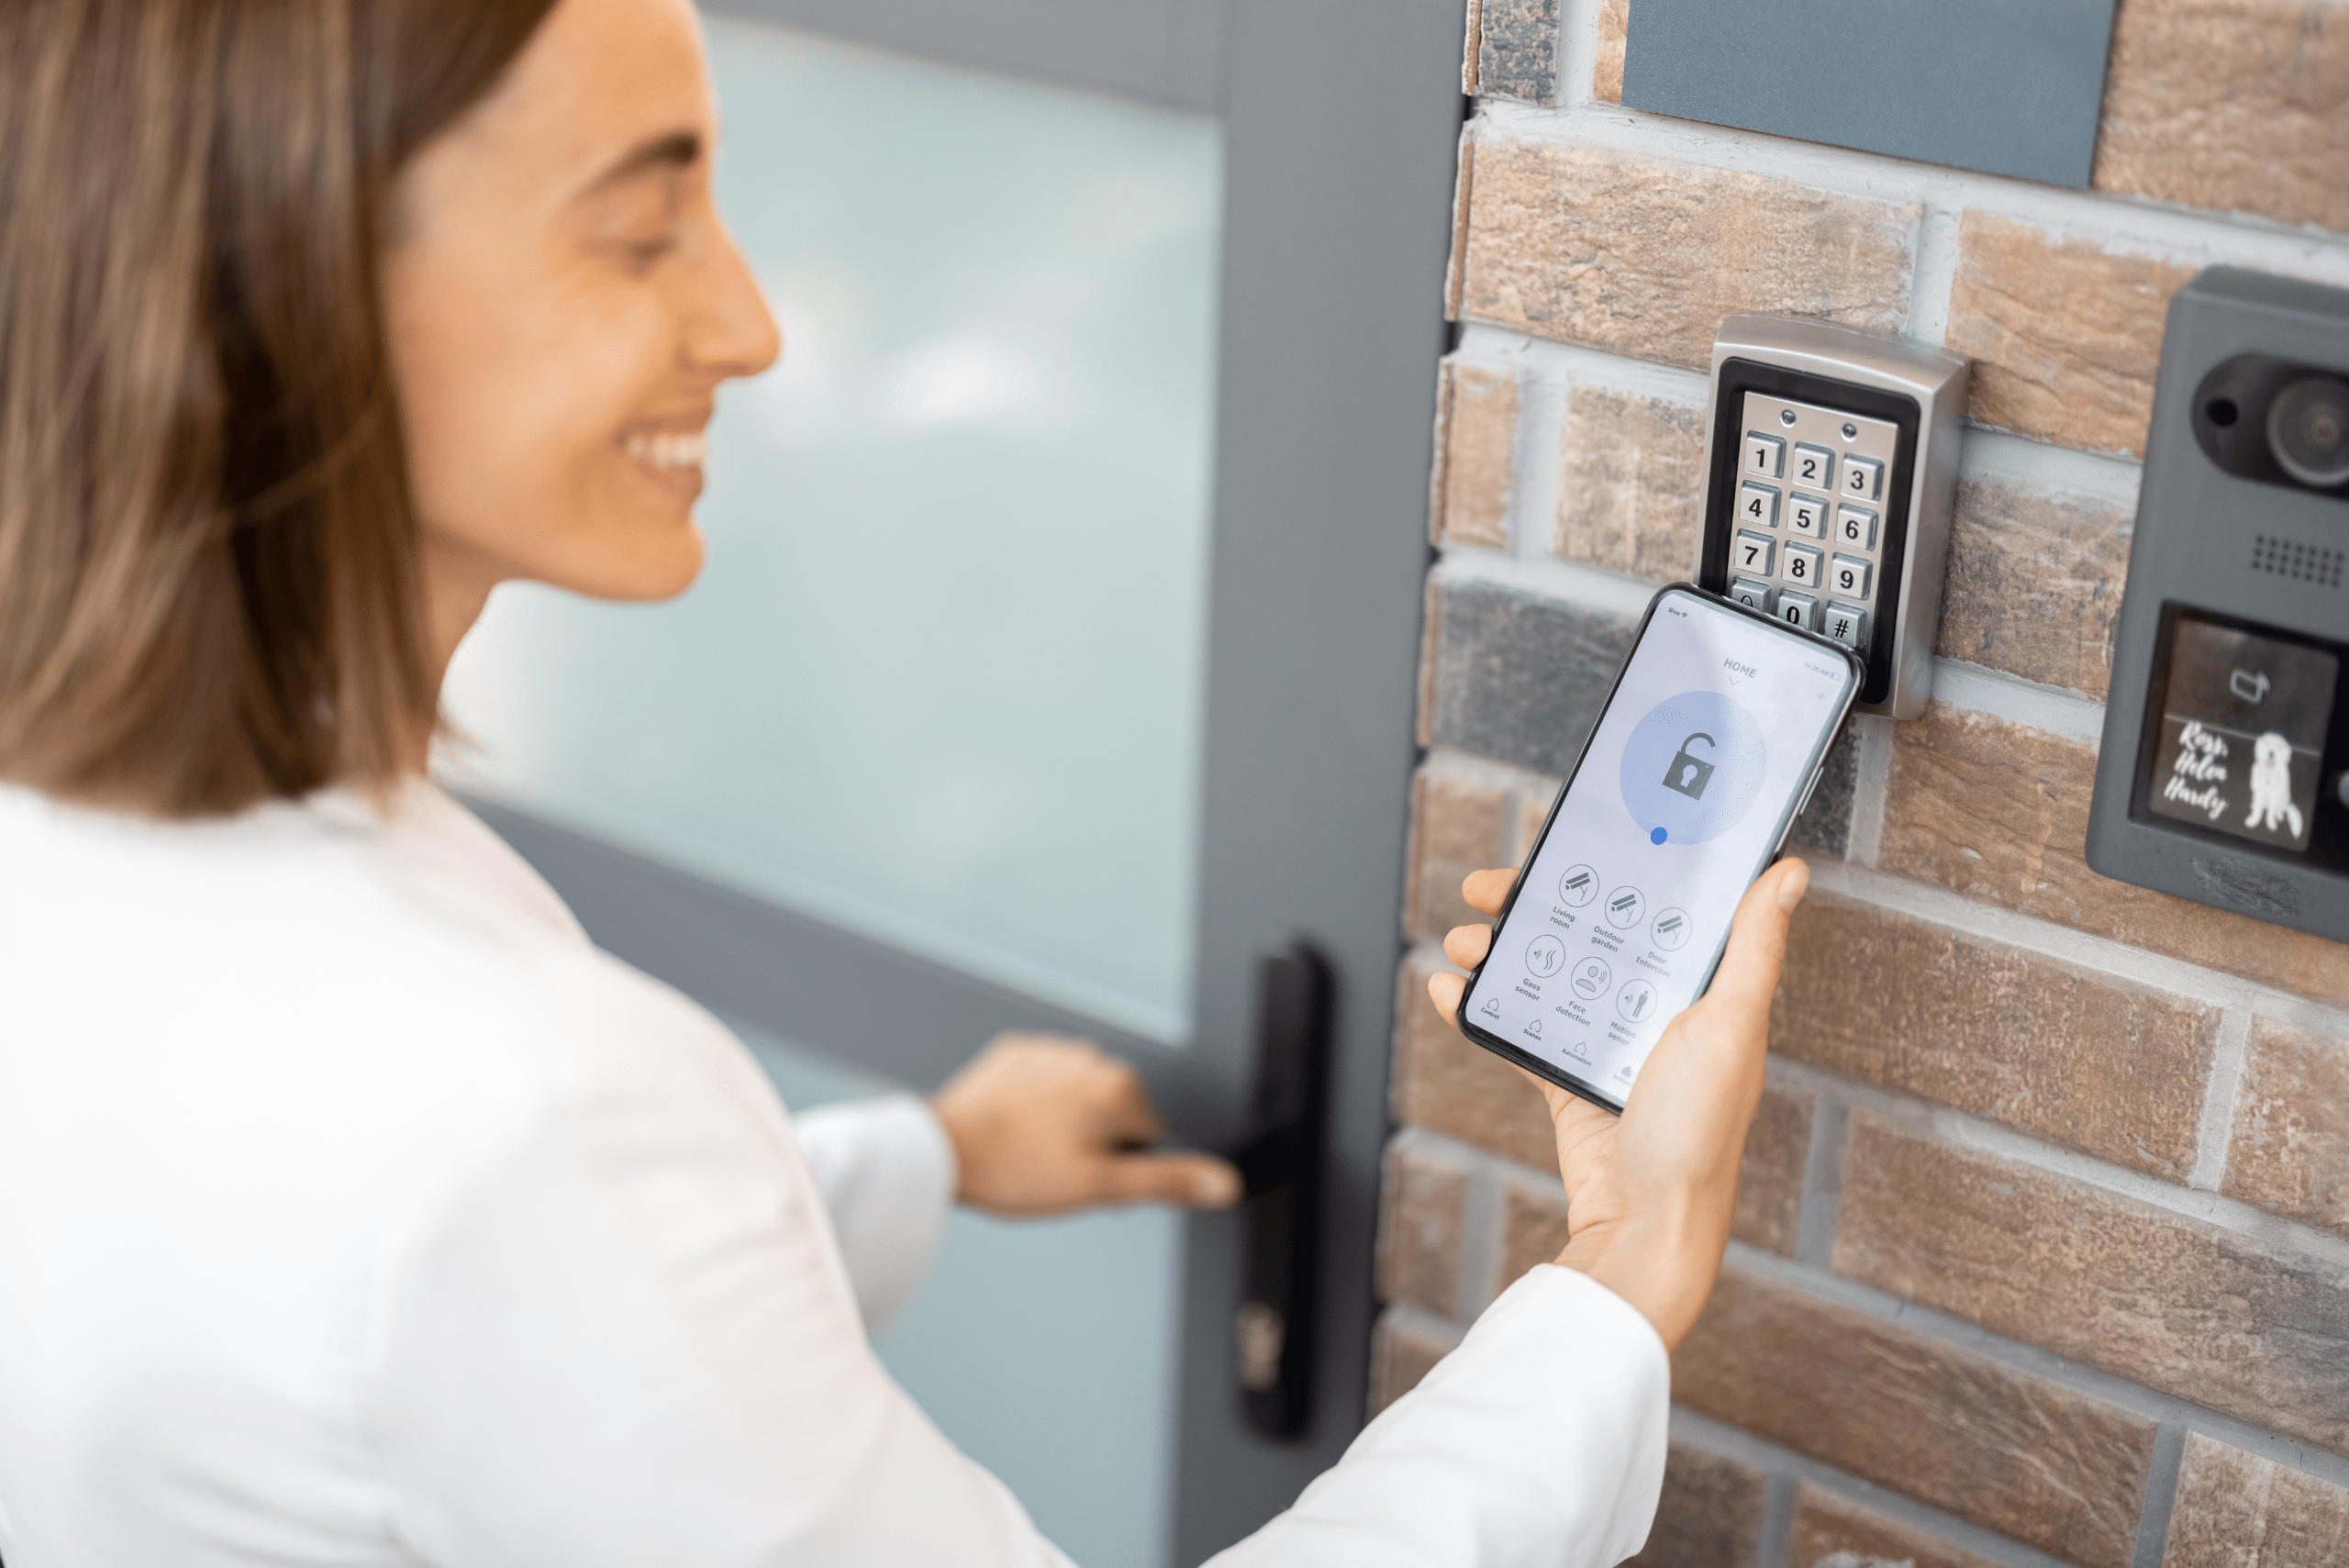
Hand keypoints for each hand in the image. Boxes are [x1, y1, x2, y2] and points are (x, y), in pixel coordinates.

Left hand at [930, 1033, 1243, 1216]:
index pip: (1149, 1135)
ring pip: (1078, 1098)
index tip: (1088, 1178)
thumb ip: (1168, 1181)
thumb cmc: (1016, 1169)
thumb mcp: (1100, 1187)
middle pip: (1115, 1113)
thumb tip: (1225, 1183)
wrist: (944, 1150)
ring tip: (1031, 1153)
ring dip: (1065, 1124)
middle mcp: (1091, 1057)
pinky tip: (1013, 1130)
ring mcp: (1051, 1049)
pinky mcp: (1016, 1052)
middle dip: (1096, 1144)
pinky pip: (1043, 1082)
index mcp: (1120, 1087)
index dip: (1120, 1167)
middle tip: (1057, 1171)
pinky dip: (1034, 1105)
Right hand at [1426, 858, 1807, 1349]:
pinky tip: (1451, 990)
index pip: (1653, 904)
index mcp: (1701, 988)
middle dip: (1534, 904)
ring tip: (1465, 941)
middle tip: (1490, 888)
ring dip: (1498, 951)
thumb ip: (1754, 947)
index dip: (1612, 867)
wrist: (1645, 1227)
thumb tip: (1789, 872)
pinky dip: (1480, 1007)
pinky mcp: (1568, 1080)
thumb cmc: (1698, 1135)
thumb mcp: (1729, 1027)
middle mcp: (1655, 1009)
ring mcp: (1607, 1043)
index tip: (1568, 840)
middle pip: (1587, 931)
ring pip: (1545, 972)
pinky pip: (1519, 1029)